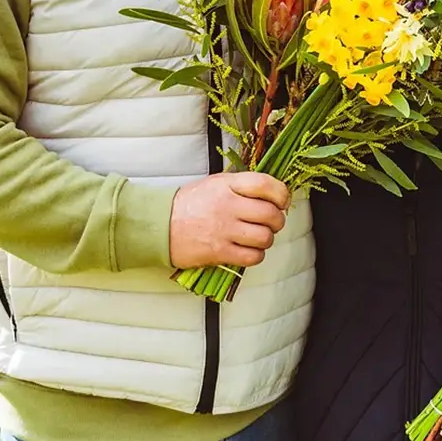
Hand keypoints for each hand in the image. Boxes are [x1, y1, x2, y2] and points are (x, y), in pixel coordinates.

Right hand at [169, 172, 289, 270]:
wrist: (159, 225)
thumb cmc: (189, 204)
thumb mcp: (215, 184)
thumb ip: (242, 186)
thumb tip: (272, 193)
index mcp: (227, 185)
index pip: (265, 184)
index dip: (281, 193)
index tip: (282, 201)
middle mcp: (227, 205)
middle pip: (270, 214)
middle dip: (277, 221)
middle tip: (271, 223)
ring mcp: (224, 230)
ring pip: (265, 237)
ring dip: (267, 239)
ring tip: (258, 237)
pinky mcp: (219, 252)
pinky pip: (253, 256)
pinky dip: (256, 255)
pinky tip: (248, 250)